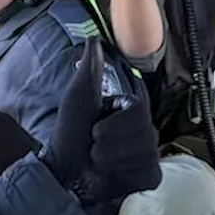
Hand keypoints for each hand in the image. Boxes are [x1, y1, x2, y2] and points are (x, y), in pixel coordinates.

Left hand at [41, 41, 161, 201]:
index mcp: (130, 109)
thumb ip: (90, 69)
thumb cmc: (69, 135)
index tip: (97, 124)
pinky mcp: (150, 175)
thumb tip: (94, 38)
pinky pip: (147, 172)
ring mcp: (149, 153)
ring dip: (113, 159)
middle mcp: (144, 129)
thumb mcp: (78, 99)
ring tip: (99, 161)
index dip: (115, 121)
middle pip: (142, 131)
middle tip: (93, 145)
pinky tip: (114, 174)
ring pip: (144, 153)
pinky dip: (125, 175)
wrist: (65, 174)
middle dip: (109, 140)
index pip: (139, 108)